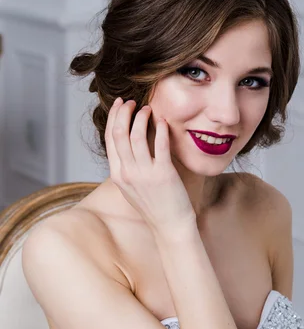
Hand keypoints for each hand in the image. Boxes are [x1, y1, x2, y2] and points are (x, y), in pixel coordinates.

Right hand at [105, 97, 195, 234]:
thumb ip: (126, 167)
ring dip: (141, 117)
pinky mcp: (163, 174)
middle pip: (119, 133)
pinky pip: (159, 145)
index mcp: (117, 174)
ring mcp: (144, 173)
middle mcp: (127, 173)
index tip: (119, 104)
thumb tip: (127, 144)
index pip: (110, 139)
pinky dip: (160, 129)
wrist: (169, 226)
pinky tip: (163, 121)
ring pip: (136, 136)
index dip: (113, 117)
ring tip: (148, 109)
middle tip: (131, 102)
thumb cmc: (153, 206)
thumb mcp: (131, 187)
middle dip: (124, 112)